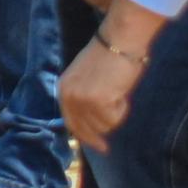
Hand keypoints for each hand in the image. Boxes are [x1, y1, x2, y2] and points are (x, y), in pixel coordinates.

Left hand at [58, 35, 142, 151]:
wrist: (121, 39)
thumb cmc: (112, 54)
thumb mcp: (88, 76)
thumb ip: (86, 97)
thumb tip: (95, 122)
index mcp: (64, 88)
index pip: (71, 122)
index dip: (84, 136)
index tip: (97, 146)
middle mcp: (69, 96)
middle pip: (86, 129)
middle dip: (99, 136)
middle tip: (107, 148)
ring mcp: (82, 100)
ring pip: (104, 125)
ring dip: (116, 115)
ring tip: (121, 93)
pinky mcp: (98, 102)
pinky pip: (116, 119)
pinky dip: (124, 109)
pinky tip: (123, 91)